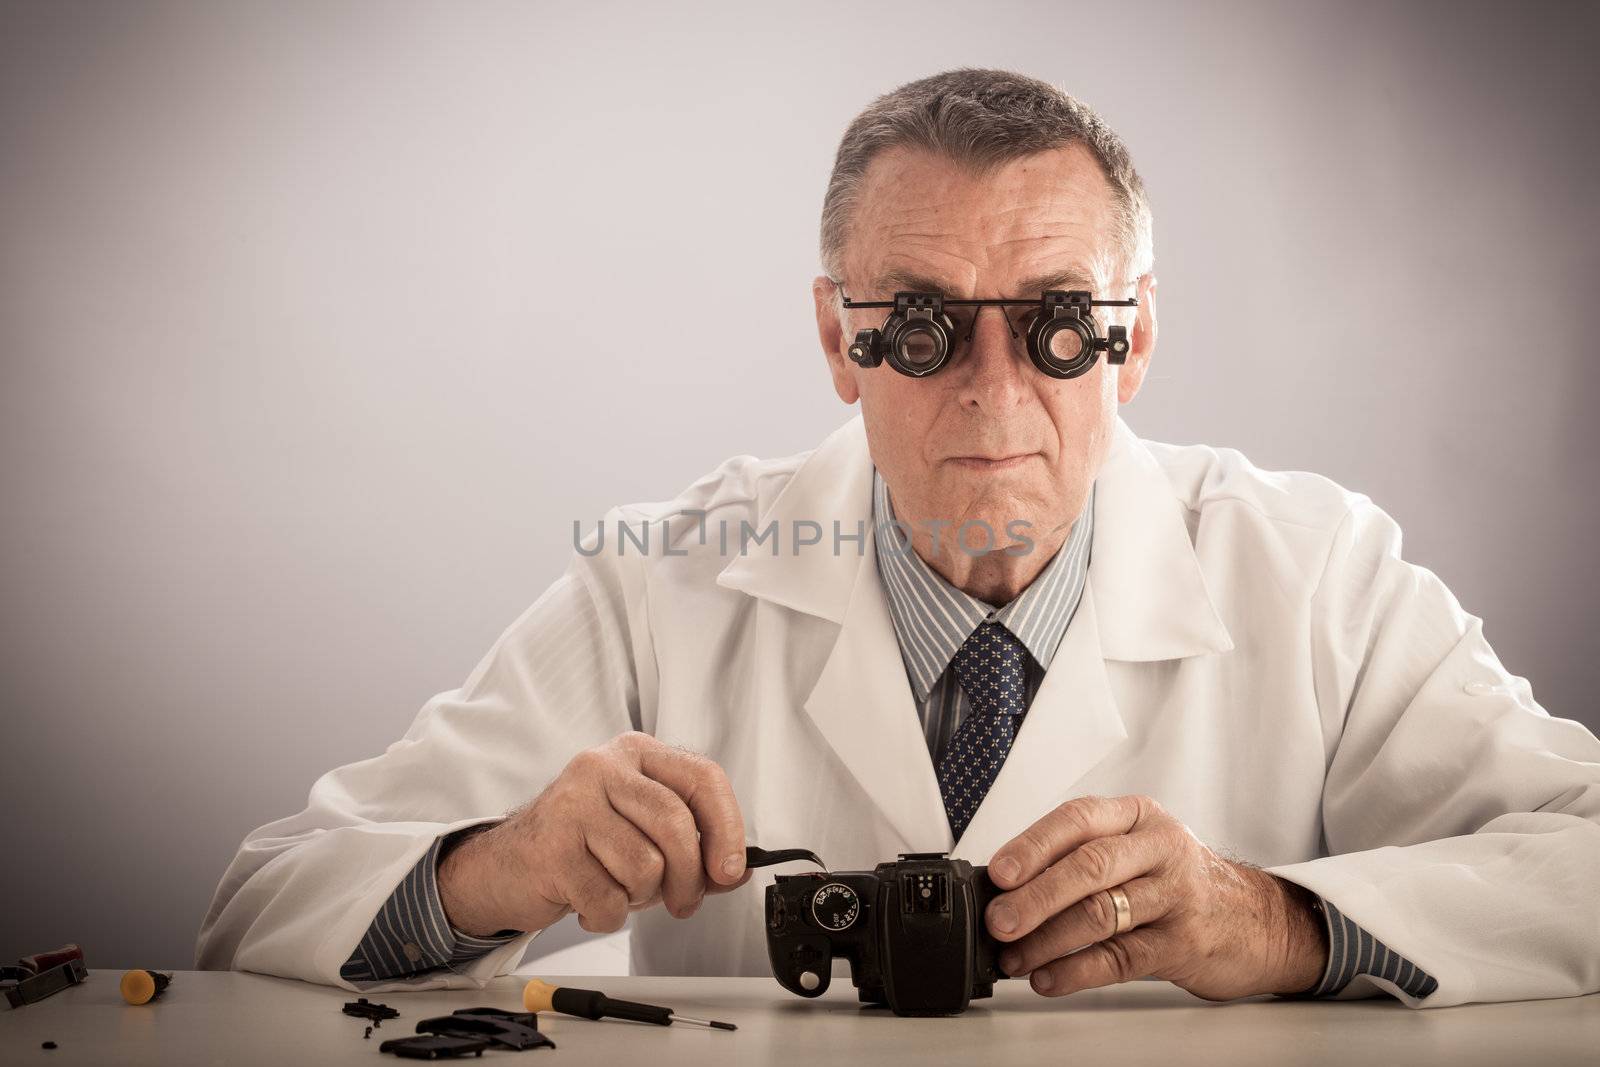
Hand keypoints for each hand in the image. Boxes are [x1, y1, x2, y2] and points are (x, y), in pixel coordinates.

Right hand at [437, 732, 750, 936]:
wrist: (505, 866)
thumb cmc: (581, 845)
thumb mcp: (641, 832)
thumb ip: (692, 847)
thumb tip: (736, 871)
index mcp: (634, 754)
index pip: (702, 778)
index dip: (727, 828)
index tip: (730, 869)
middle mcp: (602, 768)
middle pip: (676, 825)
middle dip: (689, 878)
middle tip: (682, 901)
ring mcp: (572, 804)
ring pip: (645, 867)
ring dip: (639, 898)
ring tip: (616, 890)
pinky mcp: (551, 848)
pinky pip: (608, 899)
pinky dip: (607, 916)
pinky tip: (588, 902)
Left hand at [984, 794, 1327, 1000]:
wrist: (1260, 920)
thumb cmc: (1182, 882)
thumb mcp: (1140, 849)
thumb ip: (1083, 855)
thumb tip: (1007, 886)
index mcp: (1138, 817)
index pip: (1077, 820)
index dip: (1032, 846)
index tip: (998, 873)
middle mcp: (1159, 849)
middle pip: (1088, 868)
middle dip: (1034, 897)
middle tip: (998, 921)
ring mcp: (1175, 896)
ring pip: (1100, 915)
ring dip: (1046, 941)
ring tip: (1014, 957)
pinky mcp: (1183, 944)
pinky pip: (1119, 959)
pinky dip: (1076, 972)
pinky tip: (1049, 978)